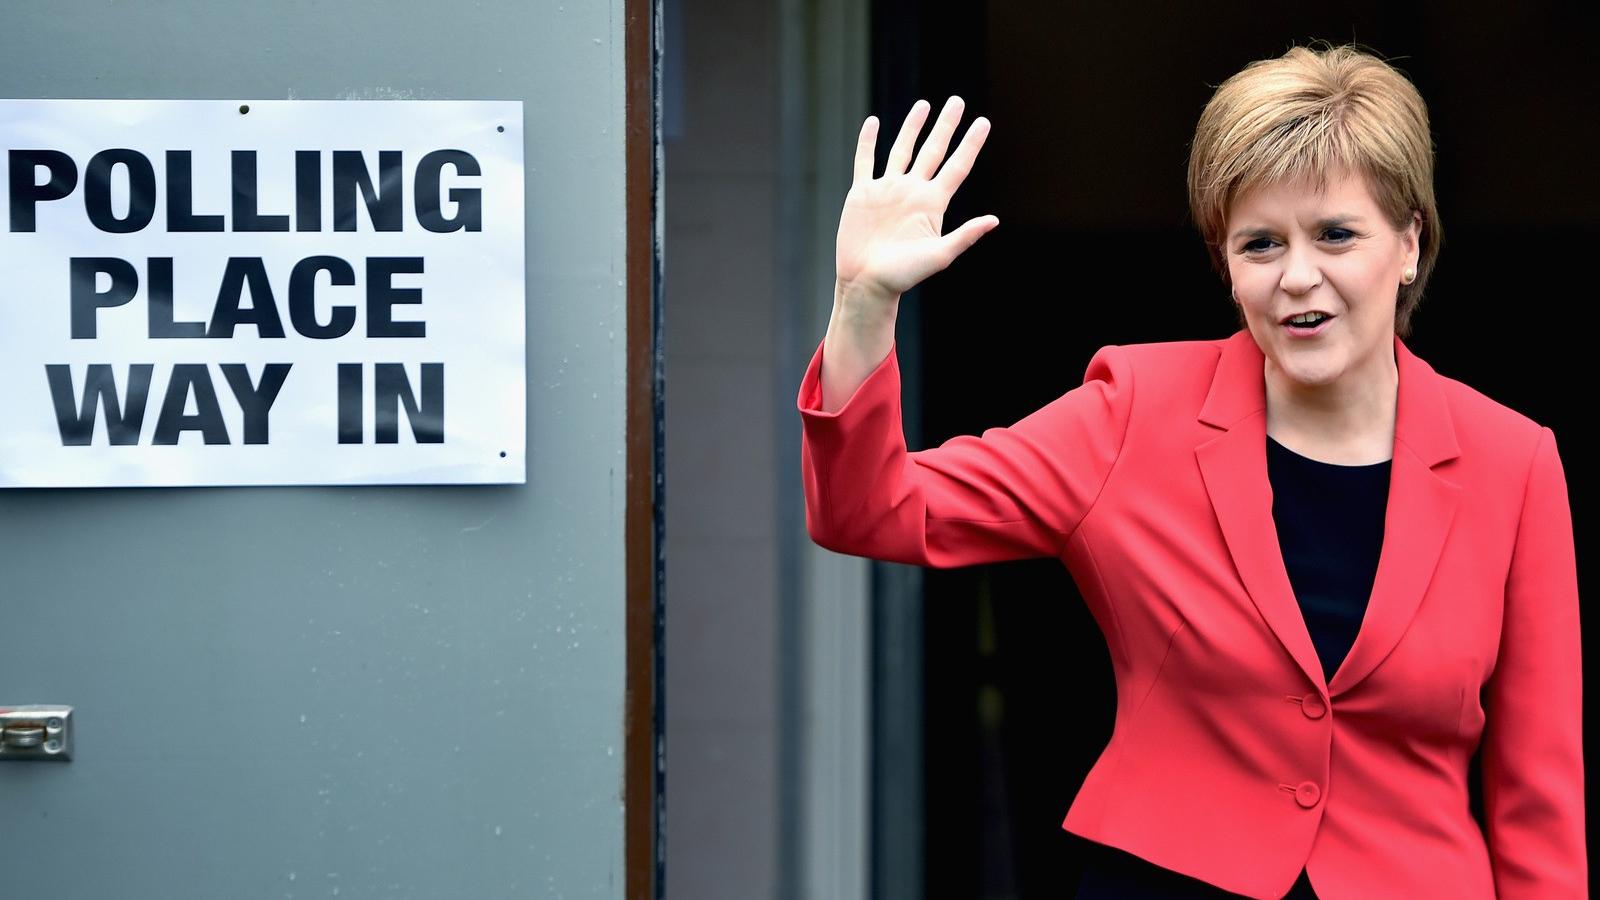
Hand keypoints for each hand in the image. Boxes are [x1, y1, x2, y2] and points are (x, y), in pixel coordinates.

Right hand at [835, 96, 996, 303]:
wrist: (867, 284)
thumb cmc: (904, 275)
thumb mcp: (939, 255)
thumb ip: (965, 236)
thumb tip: (994, 220)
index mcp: (933, 203)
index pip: (957, 166)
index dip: (970, 144)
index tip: (983, 122)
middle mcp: (913, 191)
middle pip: (933, 150)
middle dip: (945, 126)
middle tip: (957, 101)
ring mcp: (888, 190)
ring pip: (902, 150)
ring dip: (912, 127)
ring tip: (924, 105)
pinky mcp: (863, 194)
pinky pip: (865, 162)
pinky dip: (868, 142)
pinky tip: (874, 123)